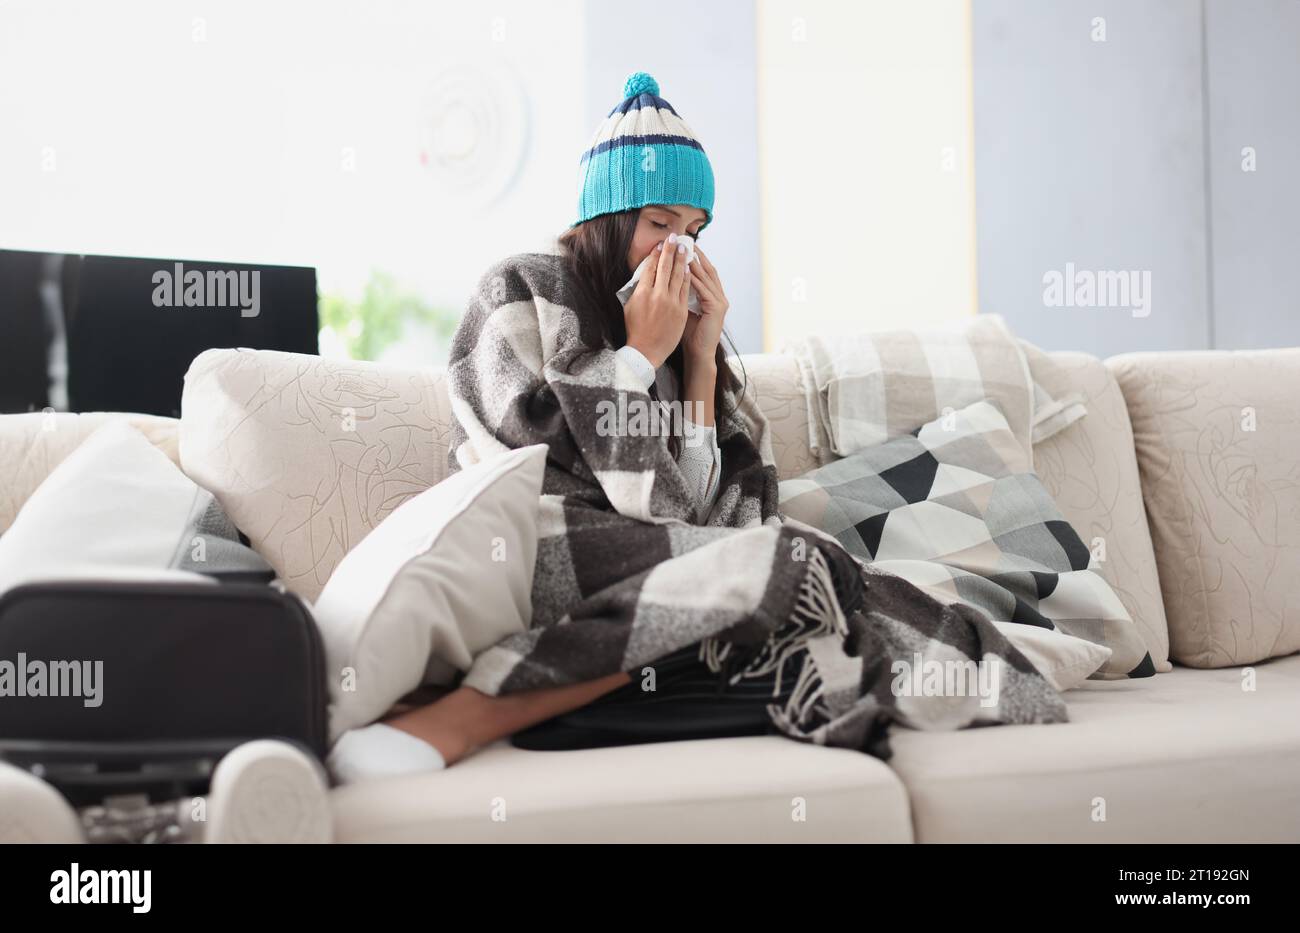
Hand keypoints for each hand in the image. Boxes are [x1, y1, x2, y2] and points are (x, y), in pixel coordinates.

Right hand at [623, 234, 690, 367]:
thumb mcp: (630, 306)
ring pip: (678, 276)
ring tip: (684, 248)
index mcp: (642, 293)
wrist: (646, 351)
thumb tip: (644, 275)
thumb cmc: (635, 330)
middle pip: (665, 267)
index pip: (651, 267)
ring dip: (681, 260)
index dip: (656, 254)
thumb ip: (637, 289)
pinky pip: (685, 289)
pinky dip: (687, 277)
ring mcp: (671, 302)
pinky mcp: (681, 310)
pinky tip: (689, 267)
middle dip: (670, 250)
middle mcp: (657, 295)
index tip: (660, 244)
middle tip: (674, 237)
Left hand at [681, 247, 728, 362]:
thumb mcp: (681, 308)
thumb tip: (663, 278)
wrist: (698, 353)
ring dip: (695, 263)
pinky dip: (696, 279)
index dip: (693, 258)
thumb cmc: (687, 334)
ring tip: (685, 250)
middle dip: (696, 255)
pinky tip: (687, 270)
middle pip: (707, 269)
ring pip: (706, 277)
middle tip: (685, 241)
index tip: (681, 245)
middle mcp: (718, 295)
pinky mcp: (718, 308)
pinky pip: (705, 289)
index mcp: (711, 295)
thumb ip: (678, 293)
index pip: (702, 271)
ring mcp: (720, 301)